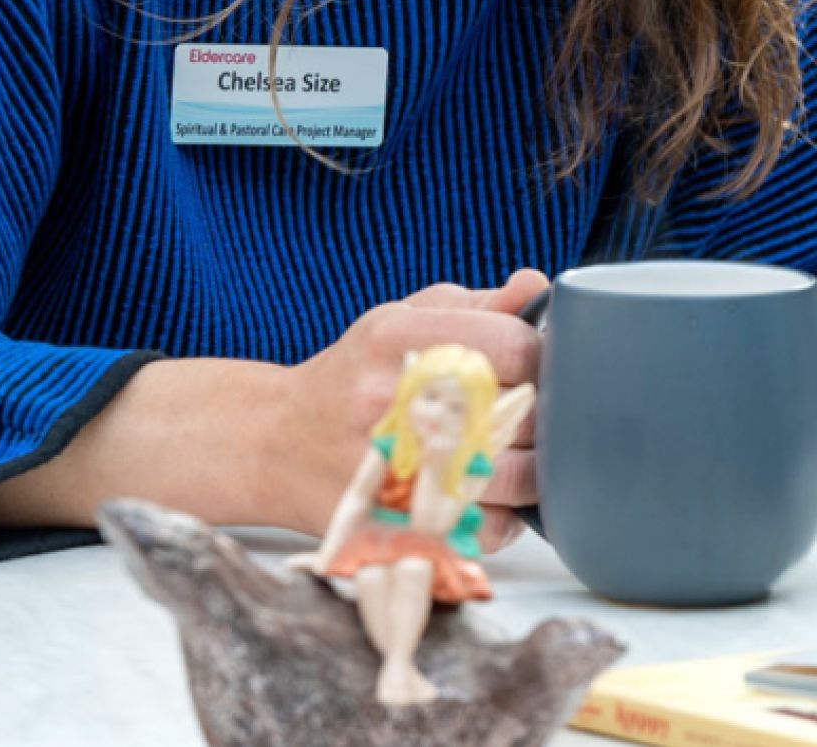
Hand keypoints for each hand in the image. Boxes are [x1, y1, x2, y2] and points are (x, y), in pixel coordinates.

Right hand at [277, 267, 546, 545]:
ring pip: (515, 478)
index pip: (514, 345)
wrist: (275, 443)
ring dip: (532, 468)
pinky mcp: (401, 524)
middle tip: (528, 414)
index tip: (535, 367)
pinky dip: (504, 514)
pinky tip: (485, 492)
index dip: (541, 357)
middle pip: (521, 412)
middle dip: (541, 415)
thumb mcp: (403, 319)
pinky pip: (490, 528)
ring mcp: (397, 470)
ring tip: (515, 453)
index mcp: (400, 339)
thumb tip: (537, 287)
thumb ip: (477, 305)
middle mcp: (394, 402)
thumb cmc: (352, 377)